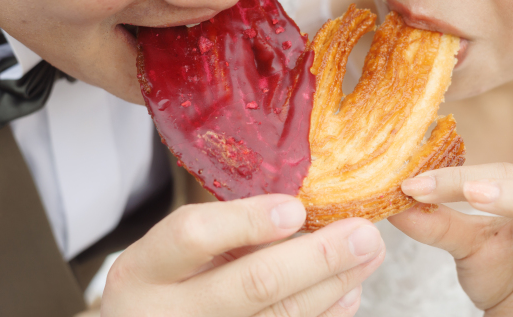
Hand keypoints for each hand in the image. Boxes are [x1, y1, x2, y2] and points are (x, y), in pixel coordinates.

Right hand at [101, 194, 384, 316]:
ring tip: (368, 255)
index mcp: (144, 269)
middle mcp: (166, 314)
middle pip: (252, 284)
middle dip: (318, 257)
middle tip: (363, 233)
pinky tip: (348, 292)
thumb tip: (300, 210)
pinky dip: (324, 315)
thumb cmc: (167, 282)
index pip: (192, 237)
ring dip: (334, 284)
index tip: (296, 207)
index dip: (246, 221)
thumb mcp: (174, 252)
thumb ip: (224, 231)